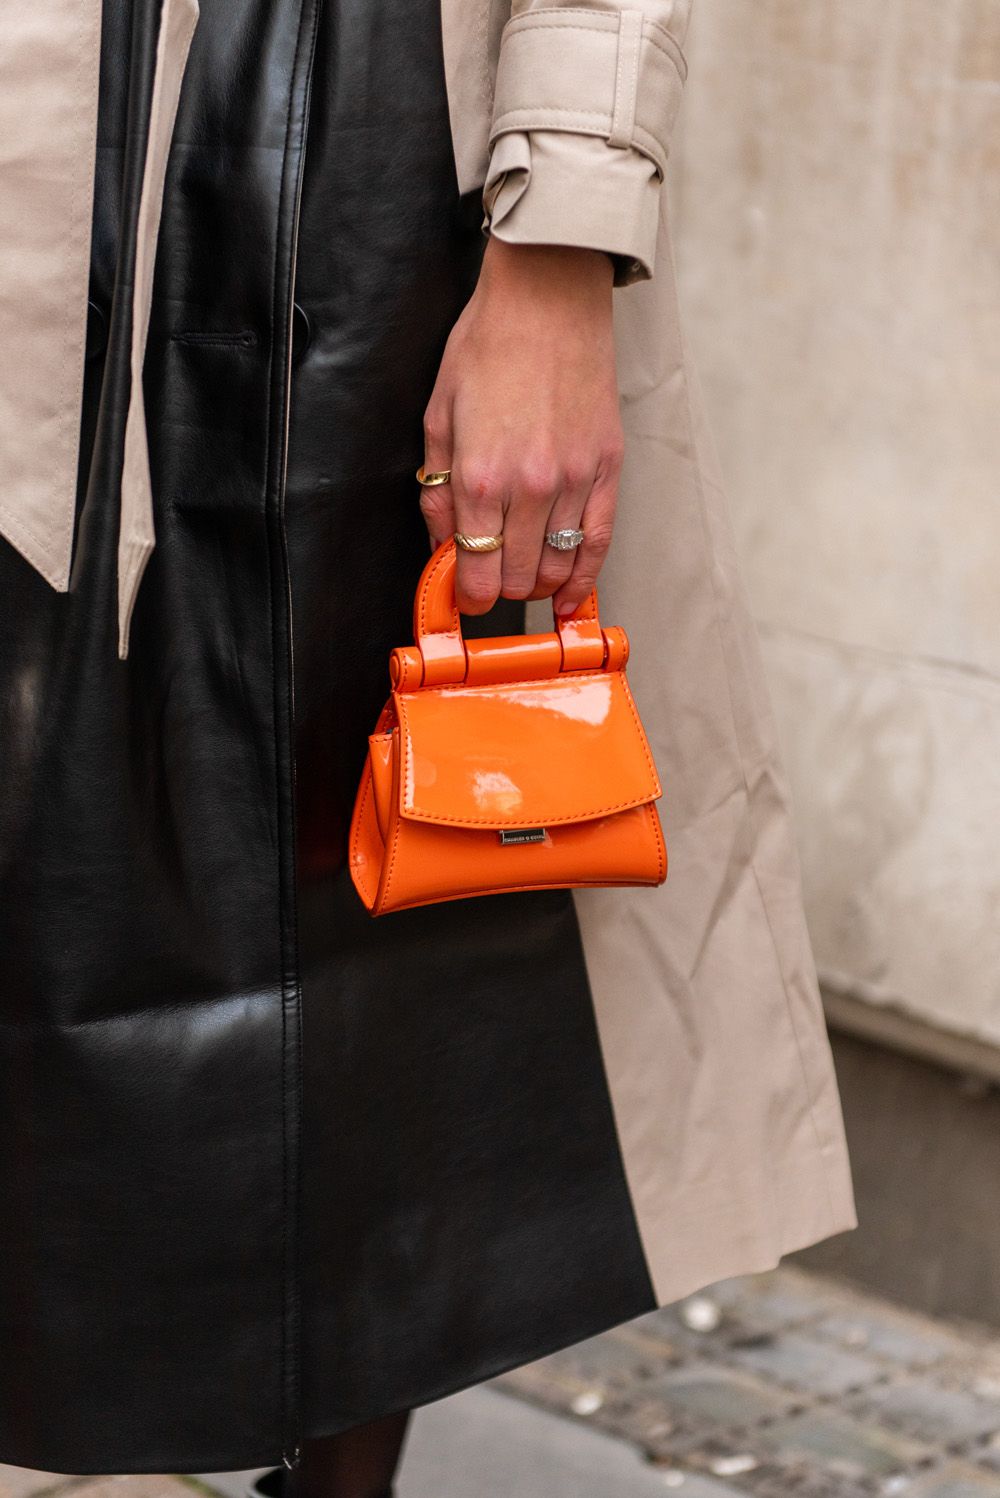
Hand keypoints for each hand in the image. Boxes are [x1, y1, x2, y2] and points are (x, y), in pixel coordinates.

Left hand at [419, 238, 622, 616]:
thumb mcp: (439, 415)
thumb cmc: (487, 345)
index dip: (466, 594)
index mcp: (480, 475)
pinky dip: (583, 578)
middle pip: (516, 577)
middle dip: (497, 588)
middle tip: (488, 579)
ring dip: (536, 583)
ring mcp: (575, 480)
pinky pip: (598, 542)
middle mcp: (529, 487)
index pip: (474, 571)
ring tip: (522, 575)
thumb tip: (442, 546)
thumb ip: (438, 489)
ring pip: (557, 567)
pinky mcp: (608, 468)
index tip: (463, 594)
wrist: (548, 295)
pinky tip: (569, 598)